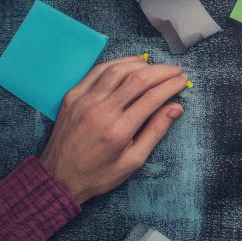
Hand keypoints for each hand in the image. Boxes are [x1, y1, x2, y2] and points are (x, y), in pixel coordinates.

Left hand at [40, 56, 186, 203]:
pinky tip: (131, 64)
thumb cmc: (99, 173)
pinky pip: (97, 71)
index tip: (183, 81)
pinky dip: (117, 63)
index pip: (152, 97)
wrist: (58, 177)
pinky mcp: (72, 96)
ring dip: (141, 64)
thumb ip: (156, 131)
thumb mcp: (134, 161)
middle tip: (175, 71)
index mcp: (118, 131)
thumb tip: (176, 107)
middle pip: (137, 79)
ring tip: (156, 66)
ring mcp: (84, 101)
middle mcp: (100, 111)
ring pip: (118, 70)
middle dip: (161, 71)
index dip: (172, 85)